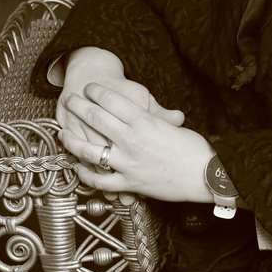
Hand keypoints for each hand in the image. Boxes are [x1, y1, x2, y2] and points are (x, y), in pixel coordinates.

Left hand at [59, 81, 207, 202]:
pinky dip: (85, 174)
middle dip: (79, 107)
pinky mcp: (129, 183)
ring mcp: (128, 163)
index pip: (112, 100)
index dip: (96, 92)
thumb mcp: (175, 127)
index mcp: (144, 122)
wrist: (207, 176)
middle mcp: (132, 140)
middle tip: (69, 100)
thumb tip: (162, 112)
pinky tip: (78, 167)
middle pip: (96, 118)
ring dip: (72, 141)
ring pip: (90, 151)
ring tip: (64, 134)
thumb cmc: (196, 151)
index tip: (89, 88)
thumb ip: (161, 118)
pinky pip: (99, 180)